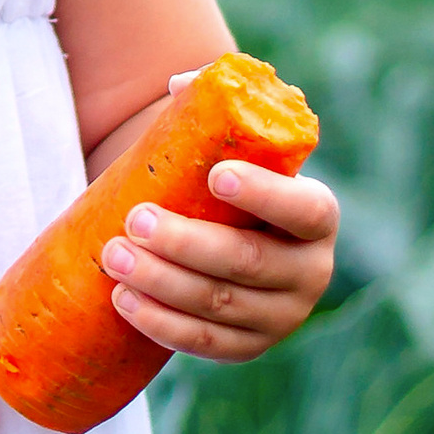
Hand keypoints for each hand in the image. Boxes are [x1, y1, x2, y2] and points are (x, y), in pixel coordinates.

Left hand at [98, 93, 340, 366]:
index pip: (303, 209)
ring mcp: (281, 317)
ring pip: (219, 305)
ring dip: (163, 283)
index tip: (215, 175)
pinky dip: (162, 324)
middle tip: (136, 220)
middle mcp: (310, 272)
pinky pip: (205, 343)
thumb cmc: (226, 181)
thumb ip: (211, 108)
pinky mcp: (248, 348)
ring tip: (115, 256)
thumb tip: (178, 86)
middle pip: (247, 262)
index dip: (264, 194)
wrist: (228, 239)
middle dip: (187, 243)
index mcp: (317, 216)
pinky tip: (125, 300)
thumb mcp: (231, 145)